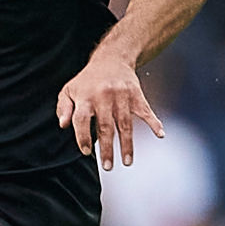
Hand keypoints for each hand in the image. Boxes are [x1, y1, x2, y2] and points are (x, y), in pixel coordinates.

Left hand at [56, 50, 163, 169]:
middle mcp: (103, 96)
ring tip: (127, 162)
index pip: (82, 120)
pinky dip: (154, 123)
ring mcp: (122, 96)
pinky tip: (160, 135)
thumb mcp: (70, 90)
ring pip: (125, 124)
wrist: (112, 58)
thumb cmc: (88, 80)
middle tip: (108, 166)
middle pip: (105, 126)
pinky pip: (146, 111)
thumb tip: (63, 125)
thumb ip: (64, 108)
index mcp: (85, 97)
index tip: (86, 152)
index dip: (83, 137)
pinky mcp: (136, 94)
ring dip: (127, 144)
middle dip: (107, 148)